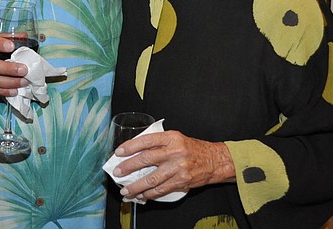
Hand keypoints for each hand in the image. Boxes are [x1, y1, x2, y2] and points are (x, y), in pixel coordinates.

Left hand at [112, 130, 234, 200]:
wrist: (214, 160)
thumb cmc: (192, 148)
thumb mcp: (176, 138)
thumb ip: (158, 142)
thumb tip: (136, 151)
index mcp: (171, 137)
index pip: (146, 140)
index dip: (130, 146)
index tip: (119, 152)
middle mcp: (174, 151)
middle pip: (146, 159)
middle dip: (129, 167)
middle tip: (118, 172)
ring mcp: (178, 167)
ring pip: (152, 178)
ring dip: (137, 186)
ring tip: (126, 190)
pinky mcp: (182, 181)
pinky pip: (162, 189)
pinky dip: (150, 193)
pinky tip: (142, 195)